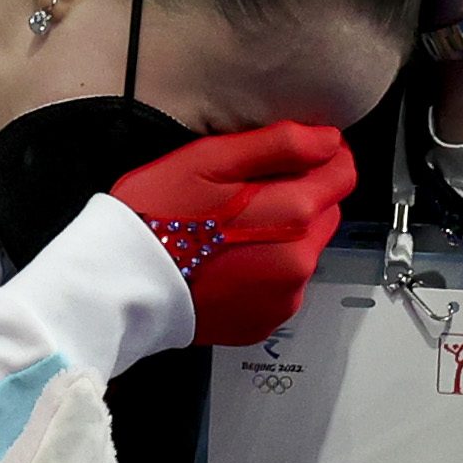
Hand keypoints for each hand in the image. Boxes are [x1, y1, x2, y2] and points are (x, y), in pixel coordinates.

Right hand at [111, 122, 354, 346]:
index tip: (297, 153)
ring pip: (304, 250)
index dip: (324, 156)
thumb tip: (326, 140)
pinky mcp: (265, 322)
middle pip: (325, 213)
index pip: (343, 174)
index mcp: (293, 215)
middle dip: (300, 196)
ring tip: (231, 231)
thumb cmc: (155, 216)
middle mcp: (300, 262)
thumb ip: (277, 144)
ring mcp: (284, 298)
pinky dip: (263, 270)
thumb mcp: (209, 159)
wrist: (119, 286)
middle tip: (249, 193)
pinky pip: (281, 285)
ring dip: (283, 235)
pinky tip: (226, 263)